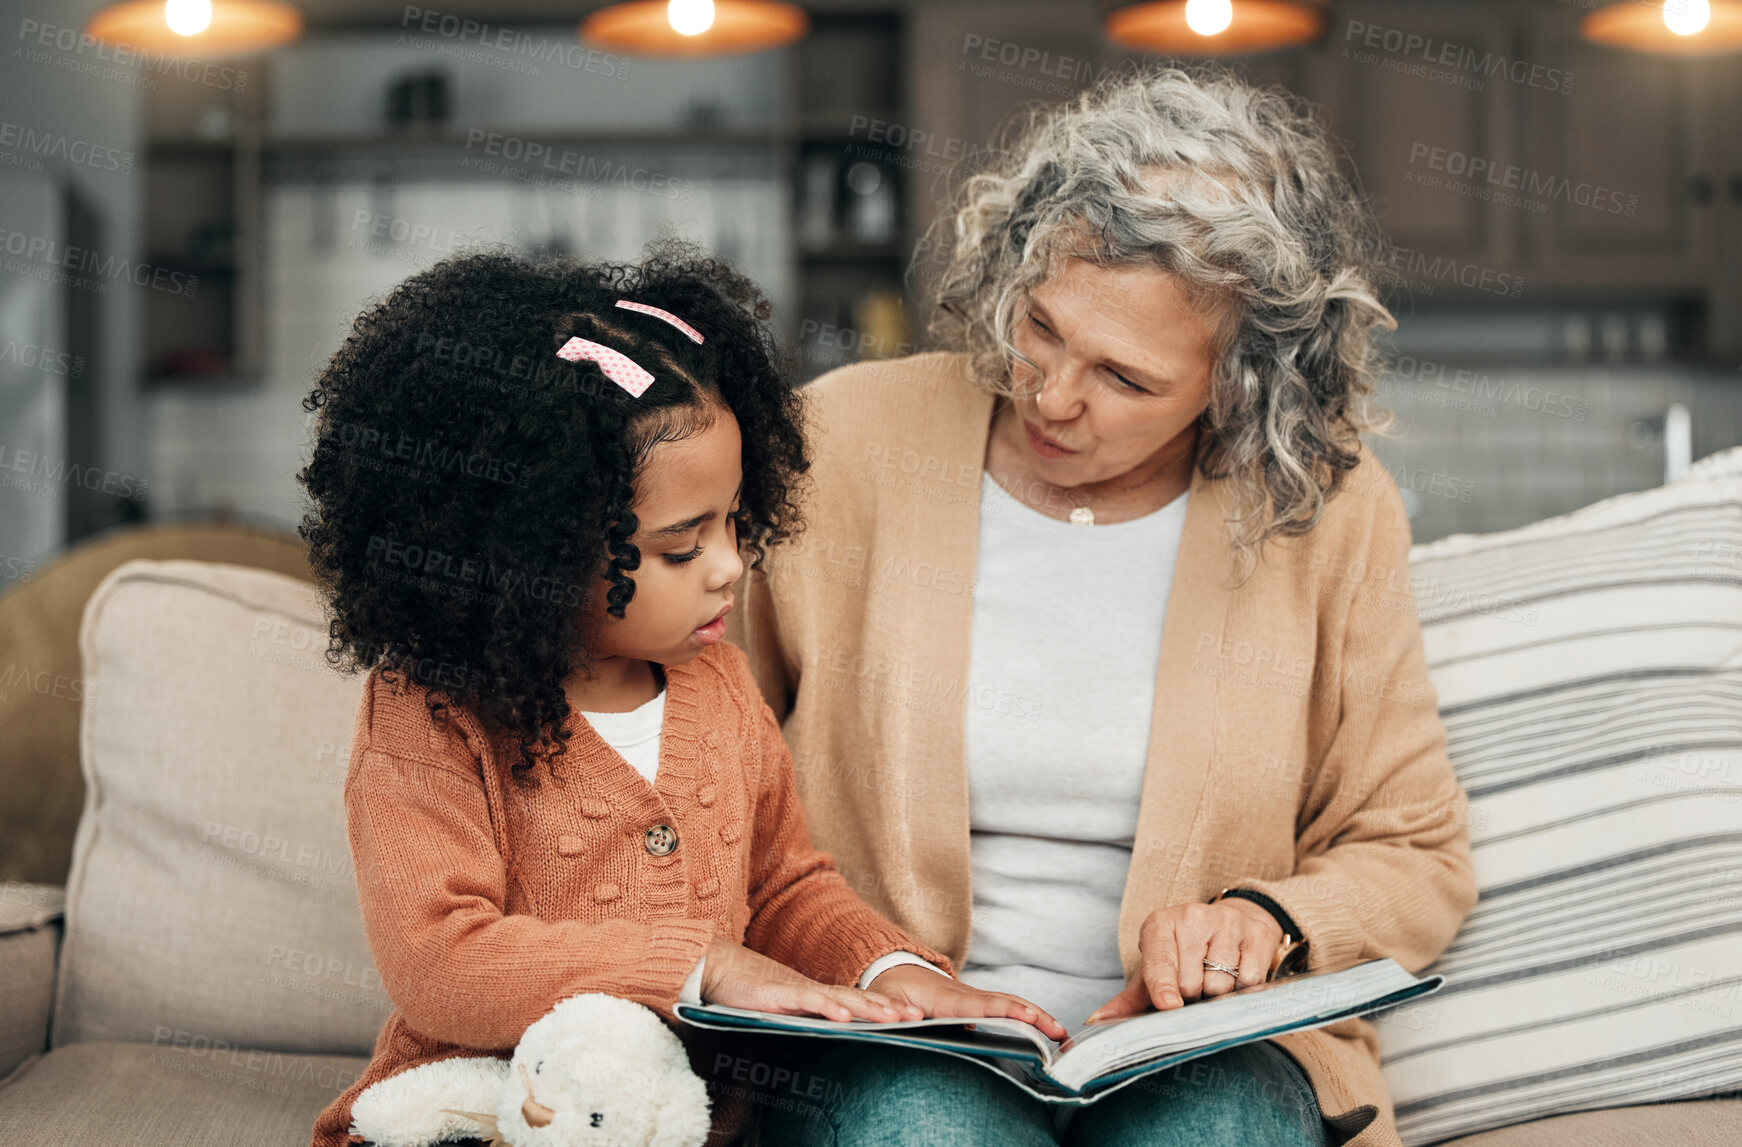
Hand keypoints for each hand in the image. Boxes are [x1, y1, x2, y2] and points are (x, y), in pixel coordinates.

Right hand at [697, 937, 923, 1022]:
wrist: (715, 967)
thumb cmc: (746, 990)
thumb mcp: (781, 1008)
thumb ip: (803, 1018)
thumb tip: (826, 1033)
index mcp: (815, 996)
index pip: (856, 1003)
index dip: (884, 1008)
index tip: (913, 1016)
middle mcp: (811, 991)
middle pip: (857, 1000)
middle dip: (889, 1008)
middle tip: (919, 1016)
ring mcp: (796, 990)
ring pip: (840, 1000)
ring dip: (868, 1008)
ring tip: (894, 1017)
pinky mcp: (777, 994)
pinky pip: (807, 1002)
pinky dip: (828, 1008)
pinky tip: (845, 1017)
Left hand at [867, 965, 1068, 1042]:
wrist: (895, 969)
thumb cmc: (890, 988)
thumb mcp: (885, 997)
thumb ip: (893, 1008)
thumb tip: (911, 1017)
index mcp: (946, 998)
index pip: (981, 1005)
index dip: (1005, 1011)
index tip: (1029, 1017)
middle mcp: (965, 996)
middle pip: (1006, 1002)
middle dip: (1034, 1015)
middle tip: (1060, 1031)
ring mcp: (974, 998)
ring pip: (1011, 1003)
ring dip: (1036, 1015)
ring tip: (1061, 1034)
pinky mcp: (977, 1003)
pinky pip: (1006, 1007)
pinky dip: (1027, 1015)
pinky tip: (1044, 1031)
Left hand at [1082, 899, 1281, 1024]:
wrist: (1231, 922)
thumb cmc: (1185, 953)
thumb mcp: (1155, 970)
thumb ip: (1129, 999)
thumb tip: (1097, 1023)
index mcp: (1159, 925)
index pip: (1160, 961)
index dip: (1163, 985)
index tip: (1168, 1005)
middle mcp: (1192, 917)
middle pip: (1191, 983)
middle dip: (1193, 997)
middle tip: (1195, 986)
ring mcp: (1226, 922)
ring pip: (1221, 984)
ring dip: (1218, 995)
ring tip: (1216, 979)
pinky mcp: (1256, 933)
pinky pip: (1250, 979)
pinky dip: (1244, 989)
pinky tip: (1238, 976)